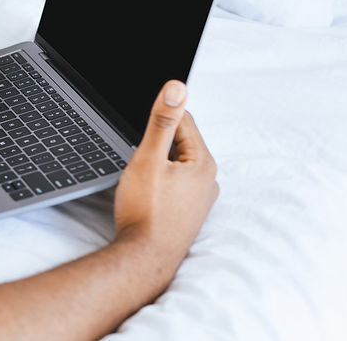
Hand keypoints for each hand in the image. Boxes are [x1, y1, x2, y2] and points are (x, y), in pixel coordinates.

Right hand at [112, 80, 218, 262]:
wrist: (143, 259)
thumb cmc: (145, 211)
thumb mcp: (149, 158)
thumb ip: (162, 121)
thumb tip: (177, 87)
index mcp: (204, 163)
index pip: (183, 122)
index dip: (157, 122)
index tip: (140, 131)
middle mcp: (208, 181)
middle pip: (179, 144)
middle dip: (156, 145)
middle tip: (137, 162)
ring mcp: (199, 199)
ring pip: (175, 165)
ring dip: (156, 165)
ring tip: (140, 182)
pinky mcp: (188, 213)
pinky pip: (174, 185)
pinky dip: (159, 183)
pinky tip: (145, 195)